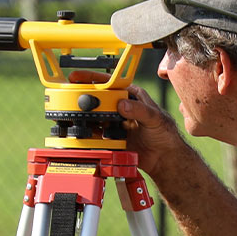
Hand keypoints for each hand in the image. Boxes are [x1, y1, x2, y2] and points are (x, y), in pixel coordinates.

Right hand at [59, 70, 192, 175]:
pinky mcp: (112, 136)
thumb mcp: (155, 119)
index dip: (93, 79)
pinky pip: (97, 132)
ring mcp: (116, 121)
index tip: (78, 77)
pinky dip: (89, 132)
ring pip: (95, 115)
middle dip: (84, 97)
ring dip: (85, 116)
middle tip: (71, 99)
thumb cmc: (165, 134)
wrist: (164, 158)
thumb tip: (122, 104)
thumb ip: (140, 110)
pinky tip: (83, 132)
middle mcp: (121, 106)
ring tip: (74, 116)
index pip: (110, 83)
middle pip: (98, 98)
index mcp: (132, 96)